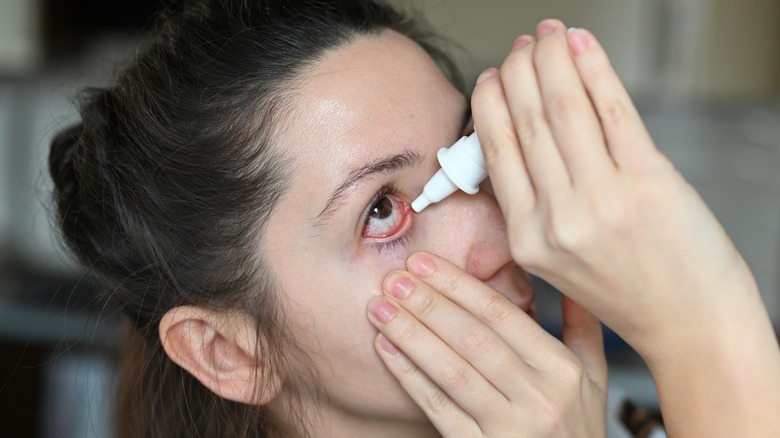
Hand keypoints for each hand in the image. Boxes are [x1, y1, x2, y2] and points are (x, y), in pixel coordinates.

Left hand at [367, 252, 606, 436]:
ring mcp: (509, 428)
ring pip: (452, 372)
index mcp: (562, 369)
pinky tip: (387, 350)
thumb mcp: (593, 378)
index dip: (458, 285)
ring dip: (411, 336)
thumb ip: (581, 326)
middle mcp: (538, 397)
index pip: (502, 315)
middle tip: (393, 277)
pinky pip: (438, 409)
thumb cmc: (576, 427)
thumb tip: (567, 274)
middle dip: (428, 304)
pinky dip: (410, 377)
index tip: (423, 262)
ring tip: (379, 307)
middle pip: (473, 339)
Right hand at [470, 20, 758, 353]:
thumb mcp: (556, 260)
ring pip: (564, 109)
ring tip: (550, 37)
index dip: (492, 103)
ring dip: (554, 61)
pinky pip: (613, 111)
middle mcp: (557, 219)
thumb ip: (533, 205)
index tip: (493, 78)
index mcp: (527, 239)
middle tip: (522, 48)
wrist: (689, 323)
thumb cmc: (629, 292)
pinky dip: (596, 70)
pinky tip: (584, 47)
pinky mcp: (648, 182)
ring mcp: (602, 200)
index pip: (498, 151)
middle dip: (521, 71)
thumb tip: (519, 138)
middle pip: (528, 123)